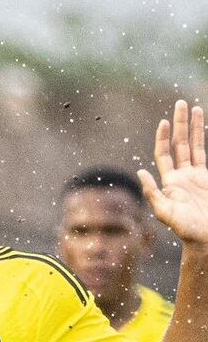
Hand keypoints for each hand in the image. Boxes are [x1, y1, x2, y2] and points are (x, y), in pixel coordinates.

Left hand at [138, 100, 207, 246]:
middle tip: (181, 103)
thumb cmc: (185, 229)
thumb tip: (140, 172)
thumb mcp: (165, 212)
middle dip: (180, 124)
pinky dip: (203, 142)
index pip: (164, 153)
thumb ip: (152, 193)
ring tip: (196, 108)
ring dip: (195, 128)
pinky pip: (204, 155)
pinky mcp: (206, 179)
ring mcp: (195, 177)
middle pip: (180, 144)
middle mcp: (181, 176)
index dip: (164, 137)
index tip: (164, 121)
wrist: (205, 238)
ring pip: (195, 146)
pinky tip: (203, 131)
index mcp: (169, 182)